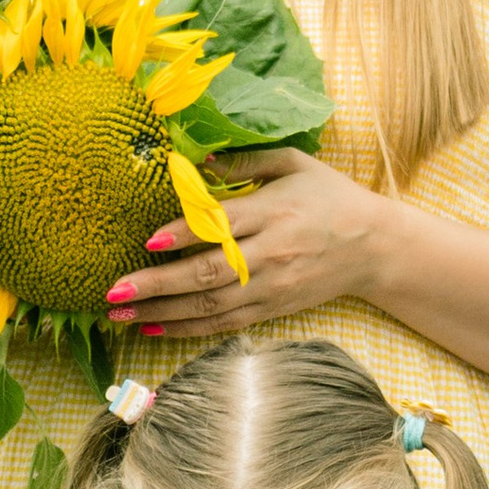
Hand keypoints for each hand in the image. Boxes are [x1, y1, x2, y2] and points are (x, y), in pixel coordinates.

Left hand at [109, 150, 385, 337]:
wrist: (374, 247)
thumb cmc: (330, 197)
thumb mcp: (294, 164)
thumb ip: (245, 159)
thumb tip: (194, 160)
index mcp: (274, 212)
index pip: (223, 226)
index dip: (185, 234)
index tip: (149, 240)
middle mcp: (270, 254)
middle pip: (208, 274)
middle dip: (158, 285)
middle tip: (115, 292)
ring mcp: (270, 287)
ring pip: (210, 306)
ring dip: (161, 312)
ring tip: (119, 315)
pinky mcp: (271, 309)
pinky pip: (223, 323)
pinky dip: (186, 328)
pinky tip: (153, 328)